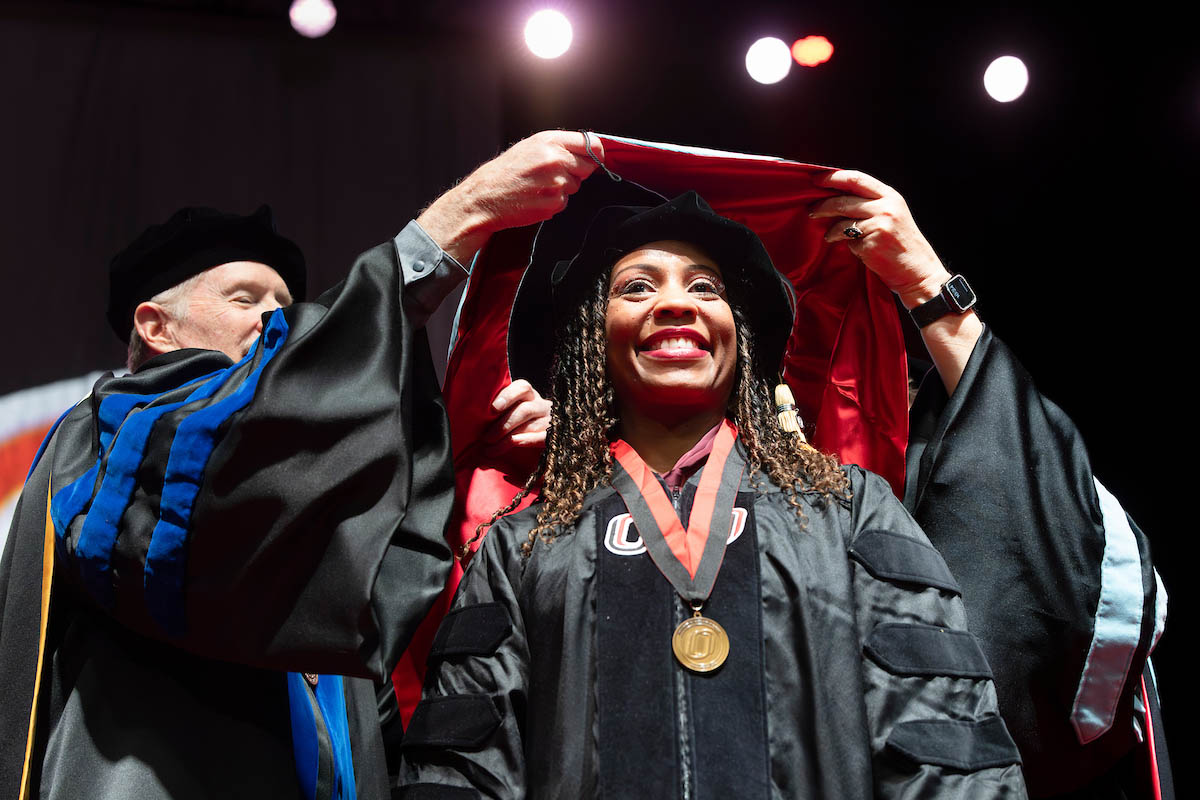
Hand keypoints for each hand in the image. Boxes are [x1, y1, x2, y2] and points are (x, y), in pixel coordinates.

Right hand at [418, 131, 602, 263]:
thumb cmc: (506, 172)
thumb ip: (558, 146)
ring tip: (538, 186)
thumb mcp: (530, 147)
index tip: (596, 158)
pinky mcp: (554, 202)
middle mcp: (555, 159)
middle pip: (588, 167)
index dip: (596, 153)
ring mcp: (556, 182)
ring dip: (563, 188)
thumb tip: (588, 151)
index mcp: (549, 141)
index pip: (591, 144)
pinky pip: (564, 202)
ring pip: (575, 186)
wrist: (484, 197)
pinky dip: (553, 202)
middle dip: (576, 172)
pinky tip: (535, 198)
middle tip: (552, 175)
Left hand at [481, 379, 550, 458]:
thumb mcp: (505, 419)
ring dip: (508, 437)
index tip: (493, 408)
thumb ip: (494, 420)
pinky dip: (527, 441)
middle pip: (524, 410)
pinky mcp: (554, 438)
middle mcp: (541, 406)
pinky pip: (543, 437)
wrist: (544, 448)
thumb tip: (473, 431)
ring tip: (491, 449)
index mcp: (529, 397)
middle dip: (503, 425)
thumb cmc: (516, 430)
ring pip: (531, 425)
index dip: (508, 395)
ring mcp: (550, 422)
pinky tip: (513, 444)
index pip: (522, 387)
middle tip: (486, 438)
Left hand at [810, 170, 951, 308]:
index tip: (816, 179)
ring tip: (829, 237)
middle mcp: (885, 208)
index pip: (857, 179)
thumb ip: (870, 204)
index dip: (833, 178)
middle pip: (844, 201)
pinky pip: (849, 243)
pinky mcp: (871, 245)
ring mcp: (879, 226)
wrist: (920, 272)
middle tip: (811, 210)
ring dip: (830, 231)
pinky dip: (849, 248)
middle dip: (823, 205)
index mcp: (890, 196)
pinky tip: (858, 251)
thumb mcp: (893, 215)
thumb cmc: (902, 245)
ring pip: (842, 223)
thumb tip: (837, 199)